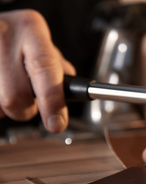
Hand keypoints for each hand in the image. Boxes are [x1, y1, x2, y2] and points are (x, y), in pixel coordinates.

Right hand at [0, 10, 74, 132]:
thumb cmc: (17, 34)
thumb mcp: (40, 40)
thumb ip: (57, 67)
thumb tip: (70, 94)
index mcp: (31, 29)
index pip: (45, 69)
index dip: (52, 101)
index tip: (57, 123)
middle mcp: (4, 37)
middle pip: (15, 96)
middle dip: (26, 109)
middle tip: (28, 101)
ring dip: (6, 108)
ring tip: (8, 88)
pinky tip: (0, 90)